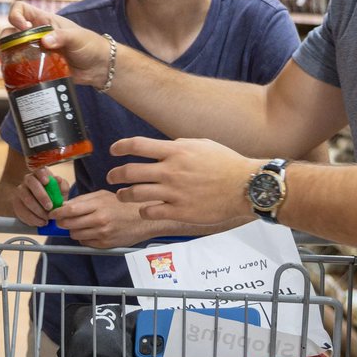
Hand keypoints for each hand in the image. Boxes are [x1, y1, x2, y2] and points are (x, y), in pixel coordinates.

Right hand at [4, 1, 113, 87]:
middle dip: (6, 41)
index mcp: (43, 22)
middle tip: (16, 51)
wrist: (98, 68)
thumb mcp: (78, 38)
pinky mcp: (37, 68)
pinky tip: (18, 76)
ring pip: (10, 51)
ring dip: (6, 57)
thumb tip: (45, 41)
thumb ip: (62, 37)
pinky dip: (14, 71)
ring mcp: (35, 52)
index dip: (15, 16)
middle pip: (9, 32)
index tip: (23, 28)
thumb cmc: (90, 45)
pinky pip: (19, 67)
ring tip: (13, 65)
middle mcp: (35, 35)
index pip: (20, 9)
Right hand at [7, 166, 69, 227]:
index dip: (42, 175)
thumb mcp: (61, 191)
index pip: (39, 170)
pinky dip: (32, 219)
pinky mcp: (16, 203)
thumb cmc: (54, 196)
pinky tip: (40, 222)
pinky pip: (21, 211)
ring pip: (26, 200)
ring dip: (37, 211)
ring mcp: (20, 191)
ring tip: (46, 219)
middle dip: (41, 196)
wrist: (44, 207)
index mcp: (39, 174)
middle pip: (32, 185)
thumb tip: (58, 179)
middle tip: (50, 207)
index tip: (47, 182)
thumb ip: (62, 185)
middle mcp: (28, 180)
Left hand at [52, 190, 155, 248]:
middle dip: (62, 222)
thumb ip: (83, 200)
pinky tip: (91, 232)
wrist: (143, 220)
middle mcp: (99, 220)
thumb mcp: (103, 195)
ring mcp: (102, 234)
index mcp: (98, 205)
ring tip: (81, 225)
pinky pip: (85, 243)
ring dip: (73, 231)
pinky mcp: (105, 245)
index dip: (57, 212)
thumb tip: (64, 205)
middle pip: (69, 224)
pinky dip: (84, 238)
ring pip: (75, 235)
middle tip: (61, 220)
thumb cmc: (122, 205)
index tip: (52, 213)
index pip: (70, 210)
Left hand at [106, 137, 255, 225]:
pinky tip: (145, 209)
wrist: (245, 186)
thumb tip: (161, 147)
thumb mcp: (201, 145)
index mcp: (176, 151)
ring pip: (135, 194)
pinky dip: (143, 210)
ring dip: (124, 195)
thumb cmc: (226, 164)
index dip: (120, 147)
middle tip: (111, 177)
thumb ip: (178, 145)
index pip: (137, 145)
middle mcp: (171, 171)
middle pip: (130, 172)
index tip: (113, 150)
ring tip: (122, 195)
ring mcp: (174, 193)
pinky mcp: (179, 211)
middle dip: (115, 175)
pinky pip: (150, 212)